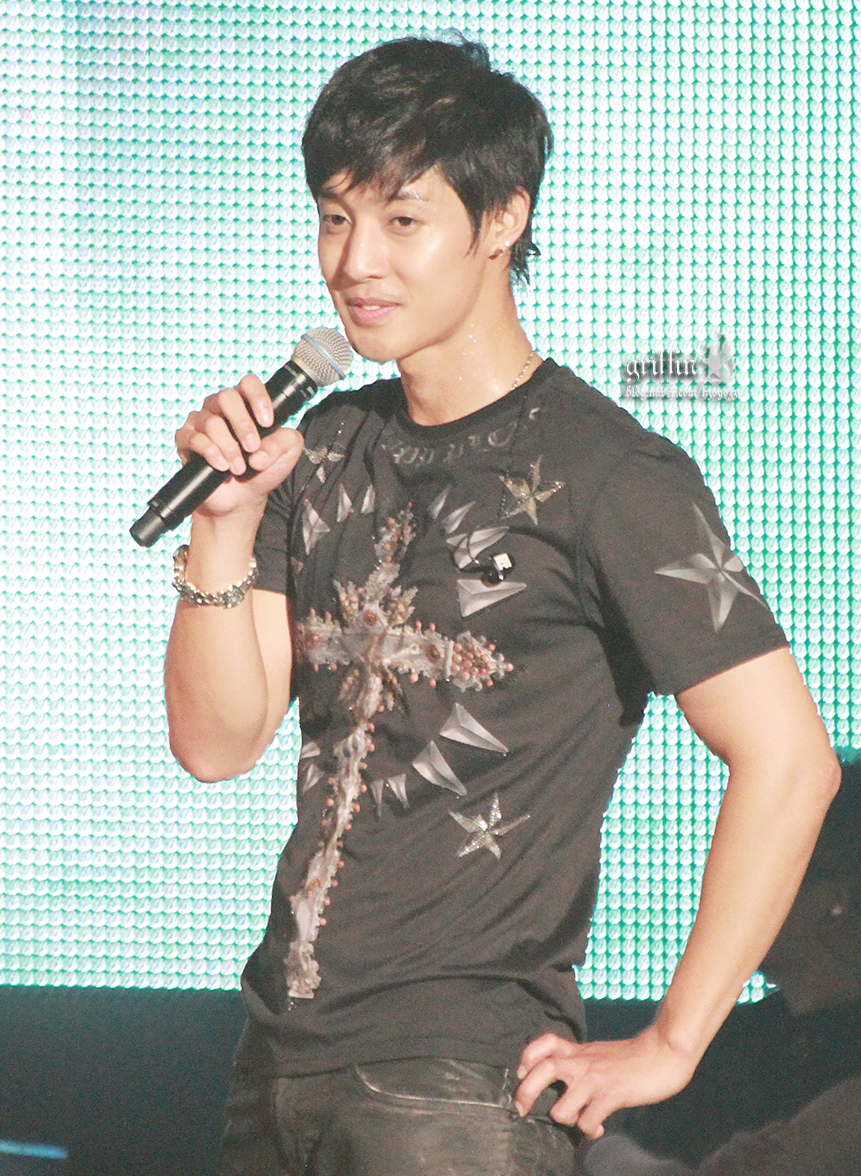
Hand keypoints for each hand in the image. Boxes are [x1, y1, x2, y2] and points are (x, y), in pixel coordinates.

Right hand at [174, 373, 303, 518]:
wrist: (242, 499)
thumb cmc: (263, 470)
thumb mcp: (287, 454)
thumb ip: (286, 441)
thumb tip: (261, 450)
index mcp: (246, 405)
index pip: (248, 383)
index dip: (258, 398)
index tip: (267, 423)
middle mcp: (221, 408)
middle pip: (226, 397)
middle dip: (242, 424)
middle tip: (252, 447)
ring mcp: (201, 422)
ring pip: (212, 422)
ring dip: (230, 448)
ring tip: (239, 468)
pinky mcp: (185, 440)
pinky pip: (194, 439)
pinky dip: (211, 454)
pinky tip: (222, 467)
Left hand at [514, 1026, 697, 1139]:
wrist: (663, 1052)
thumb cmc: (631, 1058)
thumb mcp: (598, 1053)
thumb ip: (580, 1063)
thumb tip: (564, 1086)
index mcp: (578, 1051)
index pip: (544, 1044)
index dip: (527, 1058)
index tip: (522, 1074)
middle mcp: (582, 1062)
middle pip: (542, 1070)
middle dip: (526, 1092)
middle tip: (523, 1109)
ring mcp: (595, 1079)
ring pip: (561, 1107)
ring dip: (565, 1120)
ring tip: (577, 1120)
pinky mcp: (611, 1095)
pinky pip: (588, 1122)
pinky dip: (589, 1130)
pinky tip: (598, 1127)